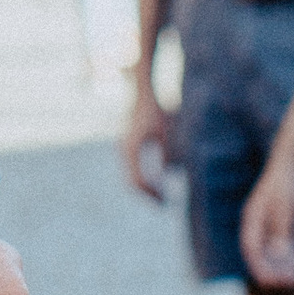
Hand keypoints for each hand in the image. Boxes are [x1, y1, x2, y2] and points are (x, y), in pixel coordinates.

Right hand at [120, 79, 170, 202]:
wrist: (143, 89)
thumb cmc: (156, 108)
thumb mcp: (166, 130)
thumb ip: (167, 151)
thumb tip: (169, 173)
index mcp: (131, 149)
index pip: (137, 181)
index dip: (151, 194)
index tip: (165, 202)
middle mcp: (124, 149)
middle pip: (131, 181)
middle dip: (148, 194)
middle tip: (163, 204)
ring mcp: (124, 147)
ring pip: (131, 175)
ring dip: (145, 187)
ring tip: (161, 196)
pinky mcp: (128, 144)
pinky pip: (133, 168)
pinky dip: (144, 178)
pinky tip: (157, 180)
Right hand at [239, 150, 293, 288]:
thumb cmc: (289, 181)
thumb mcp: (287, 208)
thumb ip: (283, 232)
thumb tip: (280, 256)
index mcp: (253, 217)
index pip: (251, 249)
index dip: (260, 267)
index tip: (273, 282)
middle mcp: (258, 221)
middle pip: (261, 252)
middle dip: (274, 269)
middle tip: (290, 282)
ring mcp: (269, 219)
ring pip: (272, 248)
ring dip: (283, 263)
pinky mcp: (281, 217)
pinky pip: (282, 241)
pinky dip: (290, 252)